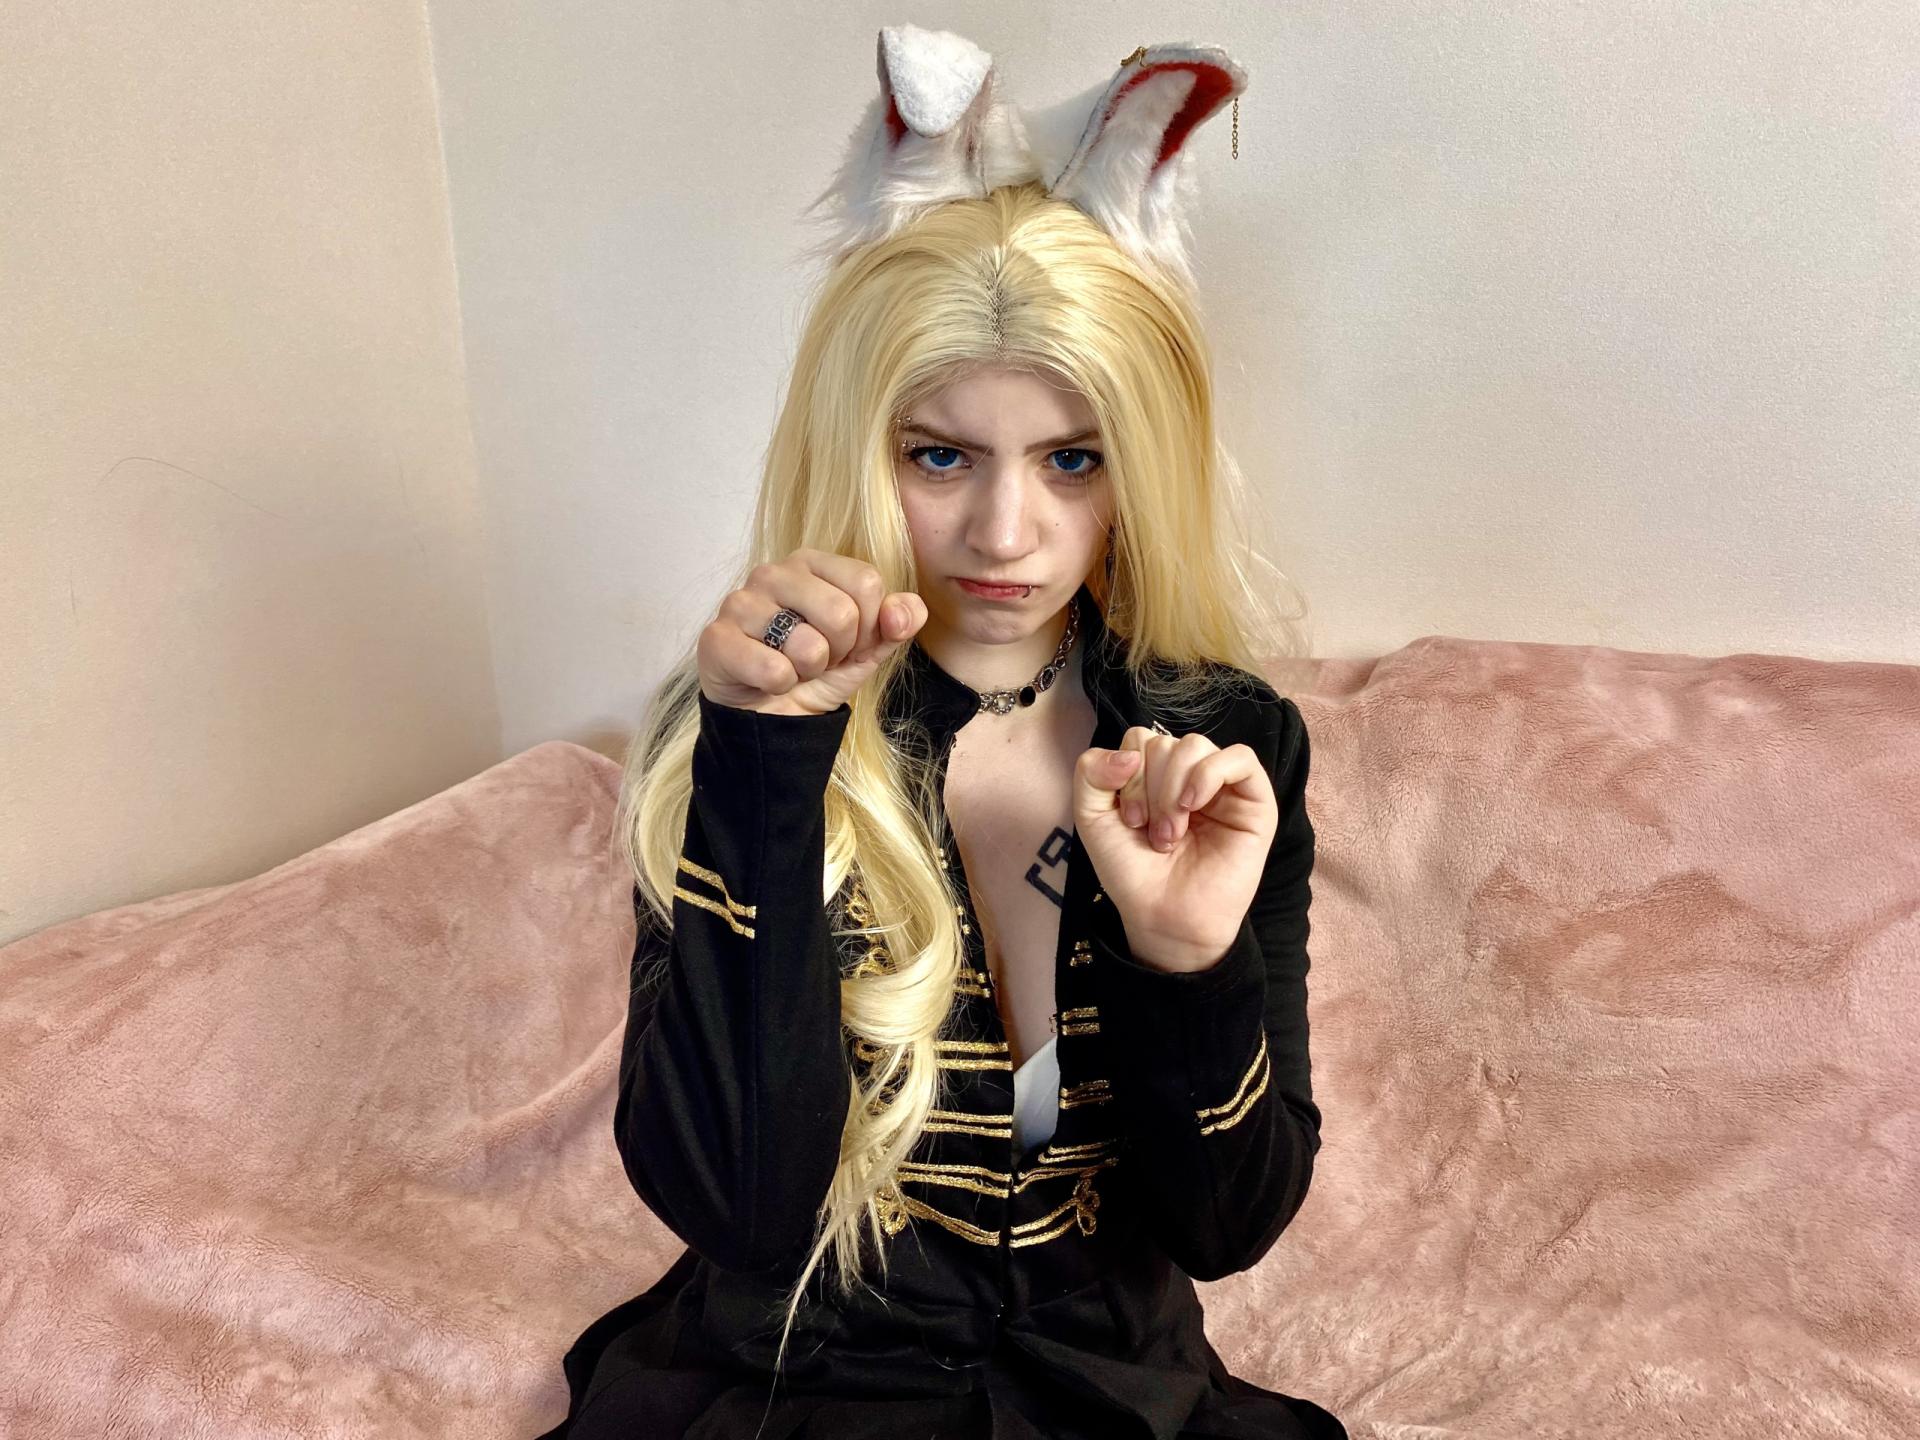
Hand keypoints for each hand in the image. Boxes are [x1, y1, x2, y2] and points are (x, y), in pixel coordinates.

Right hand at [698, 550, 928, 716]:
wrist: (768, 714)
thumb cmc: (815, 671)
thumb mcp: (866, 649)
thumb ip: (896, 623)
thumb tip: (905, 612)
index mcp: (812, 563)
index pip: (867, 583)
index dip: (867, 626)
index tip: (847, 642)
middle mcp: (772, 572)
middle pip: (842, 613)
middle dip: (838, 652)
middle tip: (816, 659)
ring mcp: (740, 602)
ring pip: (808, 645)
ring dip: (807, 671)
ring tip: (789, 667)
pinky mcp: (716, 638)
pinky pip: (773, 670)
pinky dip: (778, 686)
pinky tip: (764, 679)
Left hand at [1071, 724, 1277, 971]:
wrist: (1164, 917)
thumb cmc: (1133, 872)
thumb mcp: (1093, 819)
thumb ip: (1090, 774)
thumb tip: (1128, 753)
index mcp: (1153, 774)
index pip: (1139, 739)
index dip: (1127, 774)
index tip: (1129, 820)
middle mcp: (1188, 774)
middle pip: (1164, 742)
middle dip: (1149, 788)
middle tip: (1151, 833)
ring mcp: (1222, 785)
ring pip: (1195, 746)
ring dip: (1173, 790)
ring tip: (1171, 833)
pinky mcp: (1255, 801)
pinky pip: (1240, 758)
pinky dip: (1210, 774)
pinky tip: (1193, 804)